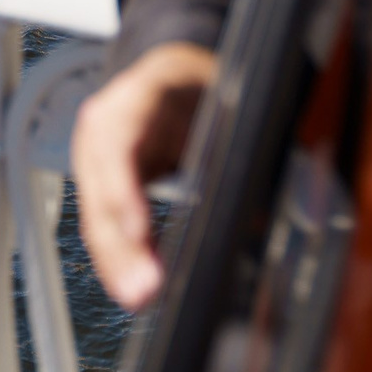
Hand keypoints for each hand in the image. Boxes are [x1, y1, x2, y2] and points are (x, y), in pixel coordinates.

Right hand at [72, 42, 217, 310]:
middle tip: (144, 291)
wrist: (176, 72)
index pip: (119, 143)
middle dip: (120, 245)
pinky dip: (118, 256)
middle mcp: (105, 124)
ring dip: (117, 261)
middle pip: (100, 189)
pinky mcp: (100, 183)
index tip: (139, 231)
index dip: (123, 189)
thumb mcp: (228, 102)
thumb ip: (241, 147)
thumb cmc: (207, 87)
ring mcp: (95, 154)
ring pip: (97, 213)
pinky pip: (104, 223)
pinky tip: (133, 286)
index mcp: (138, 95)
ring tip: (139, 299)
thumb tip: (276, 209)